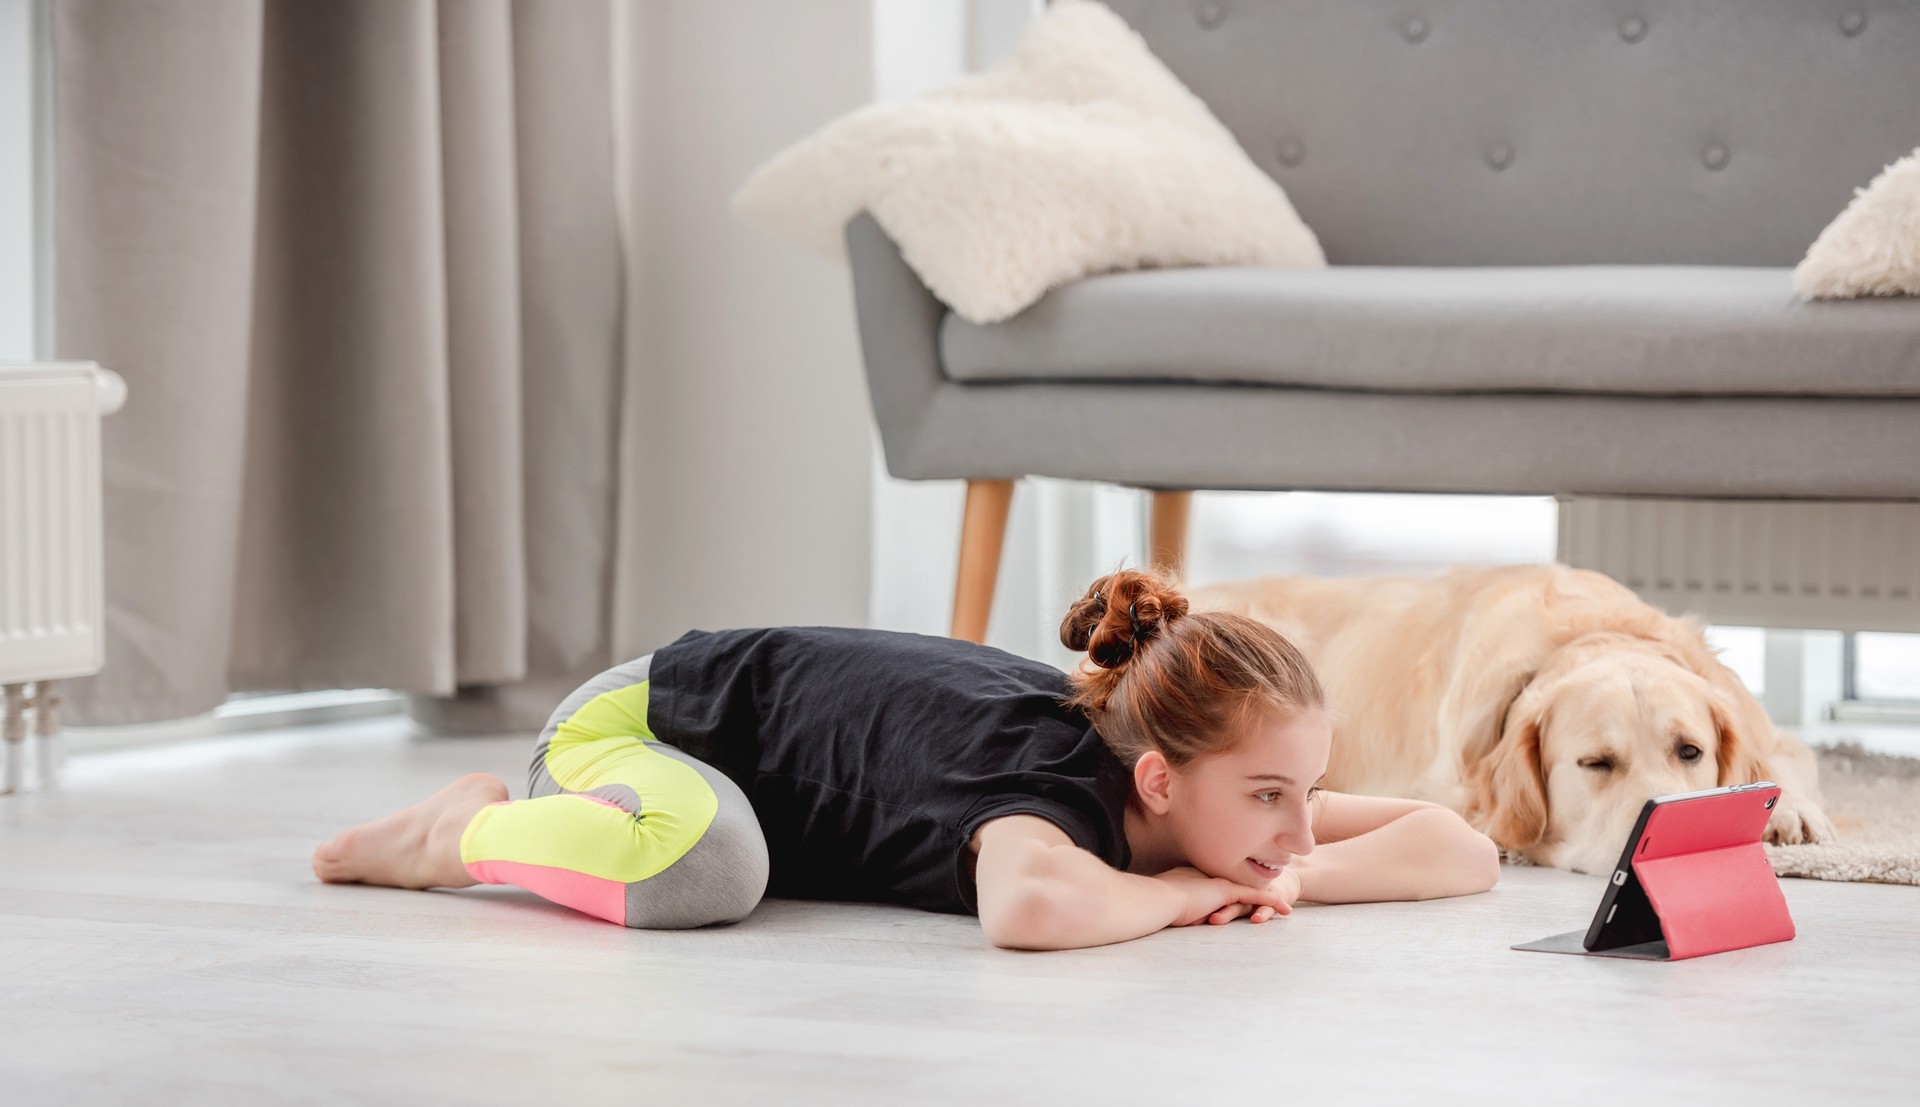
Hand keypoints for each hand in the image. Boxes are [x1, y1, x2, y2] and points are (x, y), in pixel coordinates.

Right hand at [1151, 866, 1292, 927]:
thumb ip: (1177, 909)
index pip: (1217, 885)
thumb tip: (1176, 918)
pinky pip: (1255, 896)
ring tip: (1283, 904)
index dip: (1231, 889)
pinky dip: (1270, 901)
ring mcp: (1218, 882)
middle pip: (1236, 885)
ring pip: (1249, 890)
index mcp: (1192, 879)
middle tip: (1270, 896)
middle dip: (1254, 891)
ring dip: (1268, 897)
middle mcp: (1208, 877)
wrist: (1157, 900)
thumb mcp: (1167, 907)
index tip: (1238, 894)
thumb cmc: (1156, 907)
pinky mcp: (1226, 891)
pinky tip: (1285, 909)